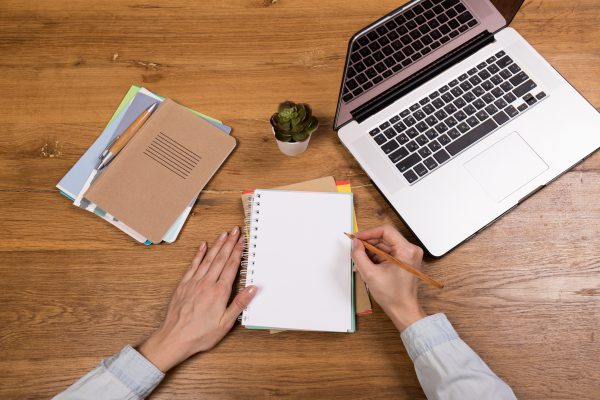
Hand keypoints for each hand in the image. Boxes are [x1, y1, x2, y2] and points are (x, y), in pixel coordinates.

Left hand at [139, 226, 256, 371]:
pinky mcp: (183, 285)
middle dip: (229, 243)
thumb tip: (252, 288)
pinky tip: (202, 246)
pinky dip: (198, 254)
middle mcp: (207, 283)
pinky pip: (192, 265)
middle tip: (235, 230)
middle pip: (220, 258)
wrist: (175, 338)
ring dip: (216, 245)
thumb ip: (239, 303)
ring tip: (223, 234)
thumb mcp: (225, 323)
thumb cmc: (200, 334)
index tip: (242, 241)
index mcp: (219, 292)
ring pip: (207, 259)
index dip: (237, 252)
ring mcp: (194, 282)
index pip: (231, 267)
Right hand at [351, 224, 425, 331]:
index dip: (368, 233)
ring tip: (360, 262)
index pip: (386, 231)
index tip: (357, 238)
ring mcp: (408, 255)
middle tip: (356, 250)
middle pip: (384, 238)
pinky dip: (376, 257)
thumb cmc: (393, 296)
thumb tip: (355, 243)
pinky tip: (367, 265)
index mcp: (406, 251)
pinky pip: (388, 253)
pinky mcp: (405, 260)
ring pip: (384, 245)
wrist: (403, 310)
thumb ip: (359, 255)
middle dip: (368, 244)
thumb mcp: (370, 274)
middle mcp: (410, 250)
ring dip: (371, 252)